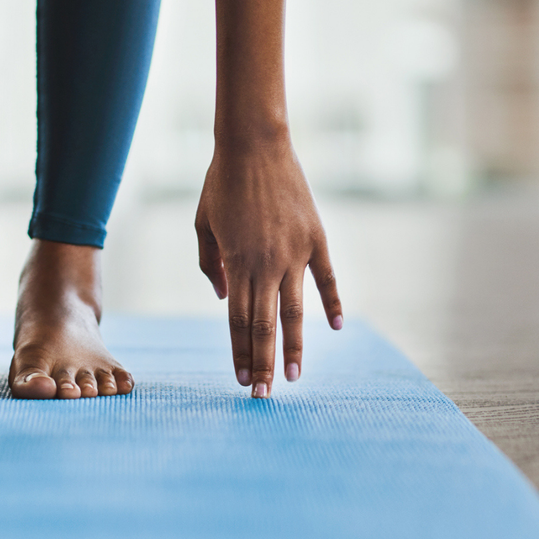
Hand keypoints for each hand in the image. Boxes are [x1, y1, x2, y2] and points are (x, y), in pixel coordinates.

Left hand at [195, 132, 342, 397]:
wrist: (255, 144)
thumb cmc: (222, 183)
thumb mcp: (203, 225)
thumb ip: (210, 265)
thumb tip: (223, 298)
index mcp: (236, 263)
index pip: (237, 321)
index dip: (239, 353)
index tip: (240, 379)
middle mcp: (267, 264)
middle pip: (264, 326)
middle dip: (262, 363)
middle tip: (263, 394)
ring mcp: (295, 253)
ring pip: (295, 312)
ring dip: (293, 347)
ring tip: (293, 376)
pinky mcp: (317, 238)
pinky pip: (327, 279)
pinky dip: (333, 304)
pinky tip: (336, 328)